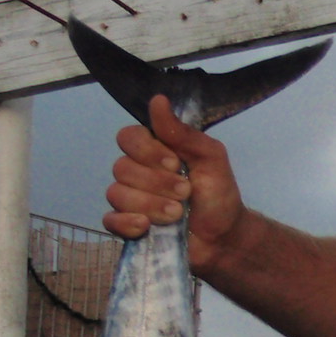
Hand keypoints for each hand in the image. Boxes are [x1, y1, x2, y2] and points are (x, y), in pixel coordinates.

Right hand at [102, 96, 247, 274]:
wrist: (224, 236)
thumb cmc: (218, 195)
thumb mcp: (210, 158)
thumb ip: (183, 133)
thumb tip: (158, 100)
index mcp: (153, 152)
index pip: (127, 138)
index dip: (147, 152)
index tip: (175, 164)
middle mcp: (136, 172)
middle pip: (121, 168)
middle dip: (157, 183)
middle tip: (186, 193)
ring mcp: (130, 200)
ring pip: (117, 194)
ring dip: (152, 205)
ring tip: (178, 214)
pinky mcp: (128, 226)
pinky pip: (110, 220)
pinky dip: (127, 223)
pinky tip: (147, 226)